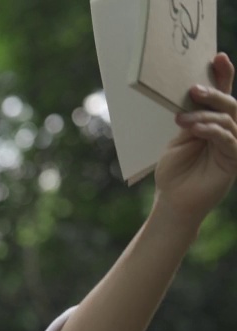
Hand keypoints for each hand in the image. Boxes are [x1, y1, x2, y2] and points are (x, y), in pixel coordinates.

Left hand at [155, 53, 236, 226]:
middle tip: (193, 89)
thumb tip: (192, 94)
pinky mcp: (233, 161)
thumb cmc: (174, 170)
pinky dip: (212, 131)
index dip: (224, 75)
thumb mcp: (179, 138)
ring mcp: (233, 145)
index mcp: (214, 122)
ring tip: (182, 119)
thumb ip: (190, 119)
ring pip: (229, 120)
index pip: (223, 95)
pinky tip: (196, 129)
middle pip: (230, 104)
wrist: (173, 200)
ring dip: (205, 116)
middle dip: (214, 93)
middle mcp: (228, 131)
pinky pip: (228, 140)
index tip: (218, 56)